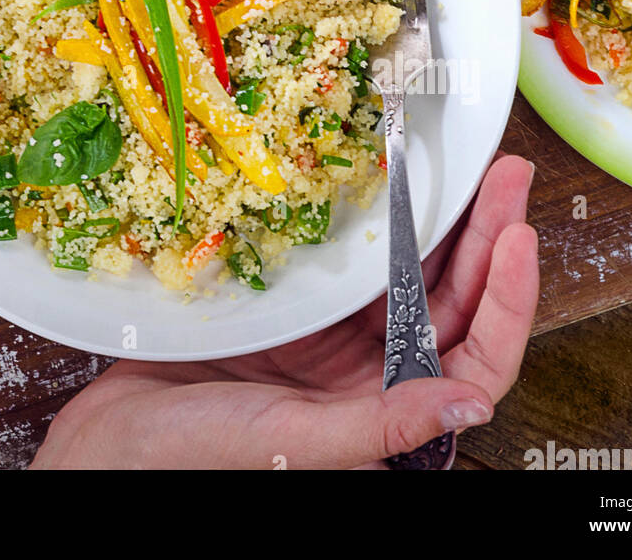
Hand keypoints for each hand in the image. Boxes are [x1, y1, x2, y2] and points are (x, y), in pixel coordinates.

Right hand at [33, 154, 537, 469]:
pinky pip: (359, 264)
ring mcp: (341, 344)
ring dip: (448, 227)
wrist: (113, 439)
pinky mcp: (304, 314)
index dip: (507, 302)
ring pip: (415, 279)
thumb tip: (469, 404)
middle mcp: (377, 382)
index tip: (518, 236)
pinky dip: (384, 227)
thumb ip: (381, 426)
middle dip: (489, 240)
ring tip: (477, 173)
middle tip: (508, 178)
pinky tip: (397, 189)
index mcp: (388, 422)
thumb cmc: (194, 459)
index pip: (477, 361)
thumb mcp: (294, 442)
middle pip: (456, 306)